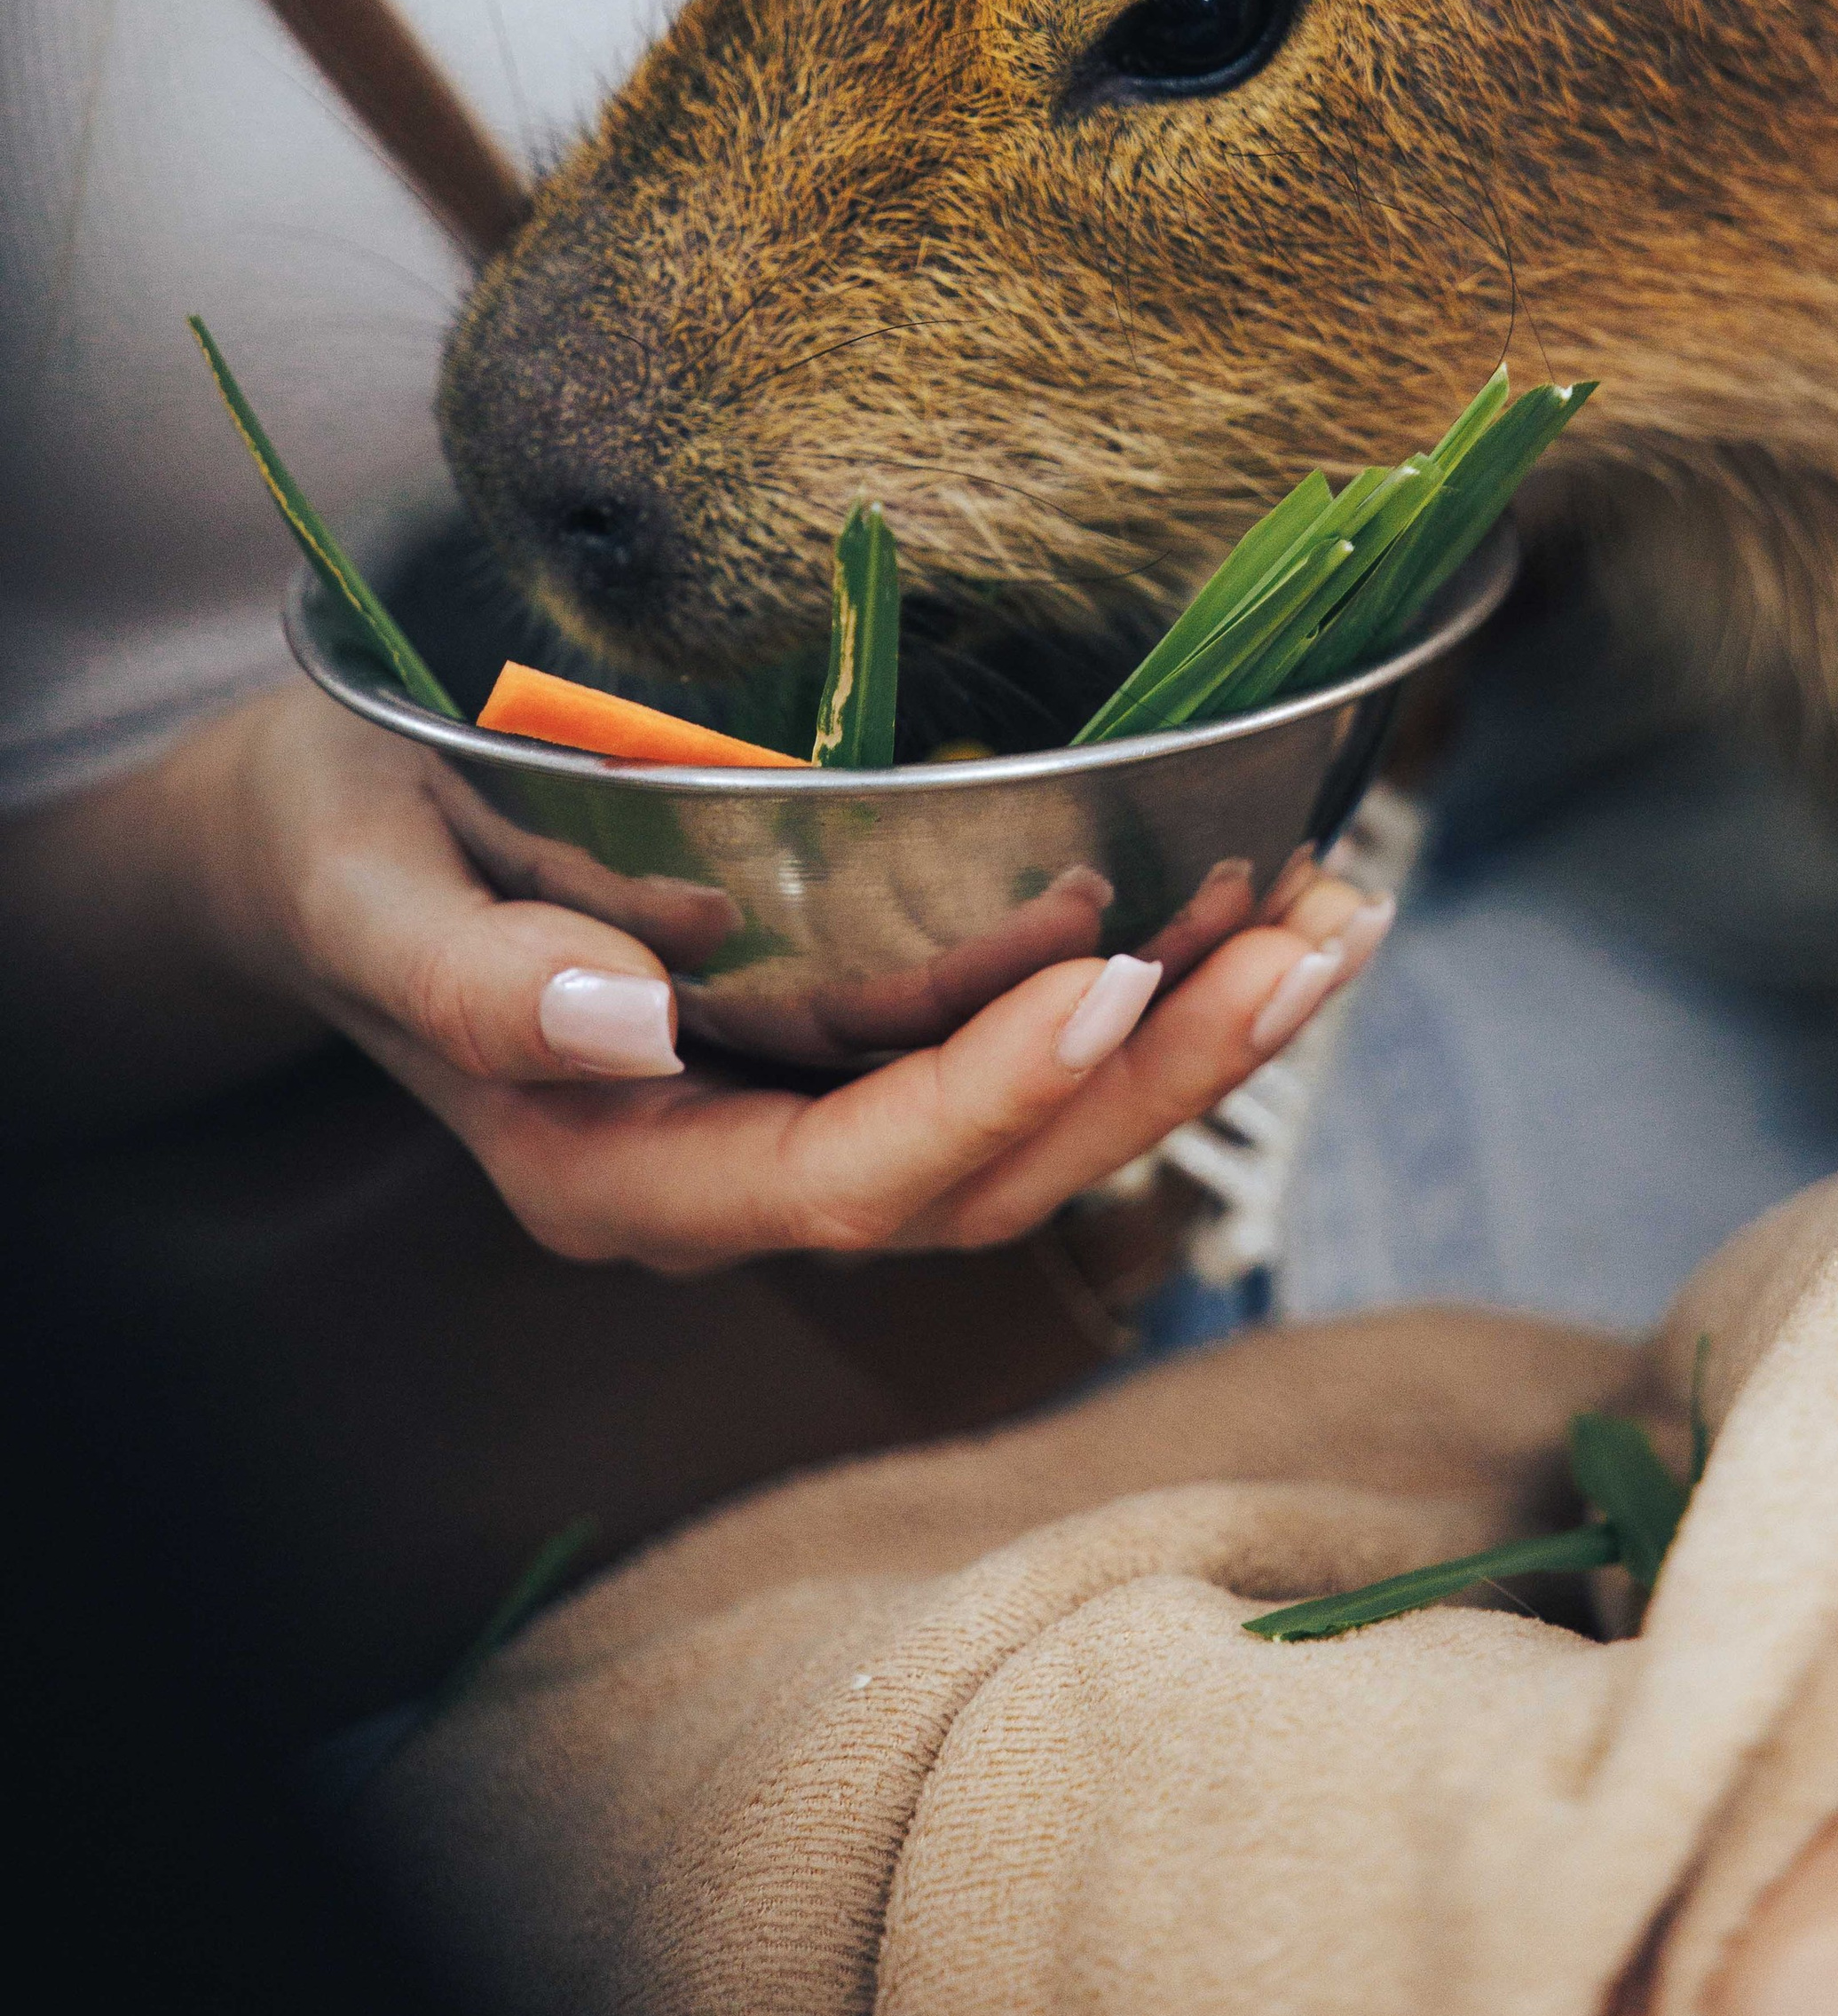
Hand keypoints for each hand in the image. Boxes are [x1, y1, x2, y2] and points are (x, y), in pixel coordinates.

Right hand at [193, 687, 1388, 1275]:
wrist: (325, 833)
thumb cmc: (338, 840)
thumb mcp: (362, 889)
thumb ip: (472, 983)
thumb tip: (623, 1022)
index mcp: (622, 1176)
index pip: (846, 1179)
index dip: (988, 1100)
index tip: (1111, 978)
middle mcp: (735, 1174)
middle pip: (986, 1181)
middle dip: (1158, 1076)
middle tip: (1305, 942)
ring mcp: (801, 1117)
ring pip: (1033, 1137)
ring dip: (1195, 1045)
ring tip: (1334, 922)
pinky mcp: (848, 1045)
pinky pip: (1021, 1060)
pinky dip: (1154, 998)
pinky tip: (1257, 902)